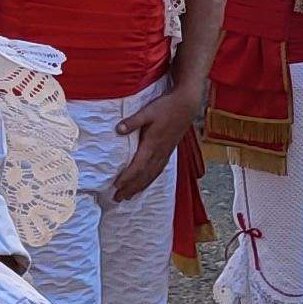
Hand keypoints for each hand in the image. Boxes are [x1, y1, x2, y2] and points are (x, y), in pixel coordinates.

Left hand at [109, 82, 196, 201]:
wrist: (187, 105)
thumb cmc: (167, 107)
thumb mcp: (147, 111)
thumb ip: (133, 122)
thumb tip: (118, 129)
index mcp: (152, 144)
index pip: (138, 166)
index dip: (127, 178)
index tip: (116, 186)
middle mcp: (159, 152)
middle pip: (144, 176)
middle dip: (130, 188)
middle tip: (117, 198)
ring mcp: (165, 153)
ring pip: (152, 175)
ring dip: (139, 187)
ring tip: (129, 197)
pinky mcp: (168, 151)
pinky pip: (158, 171)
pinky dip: (150, 180)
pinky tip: (145, 183)